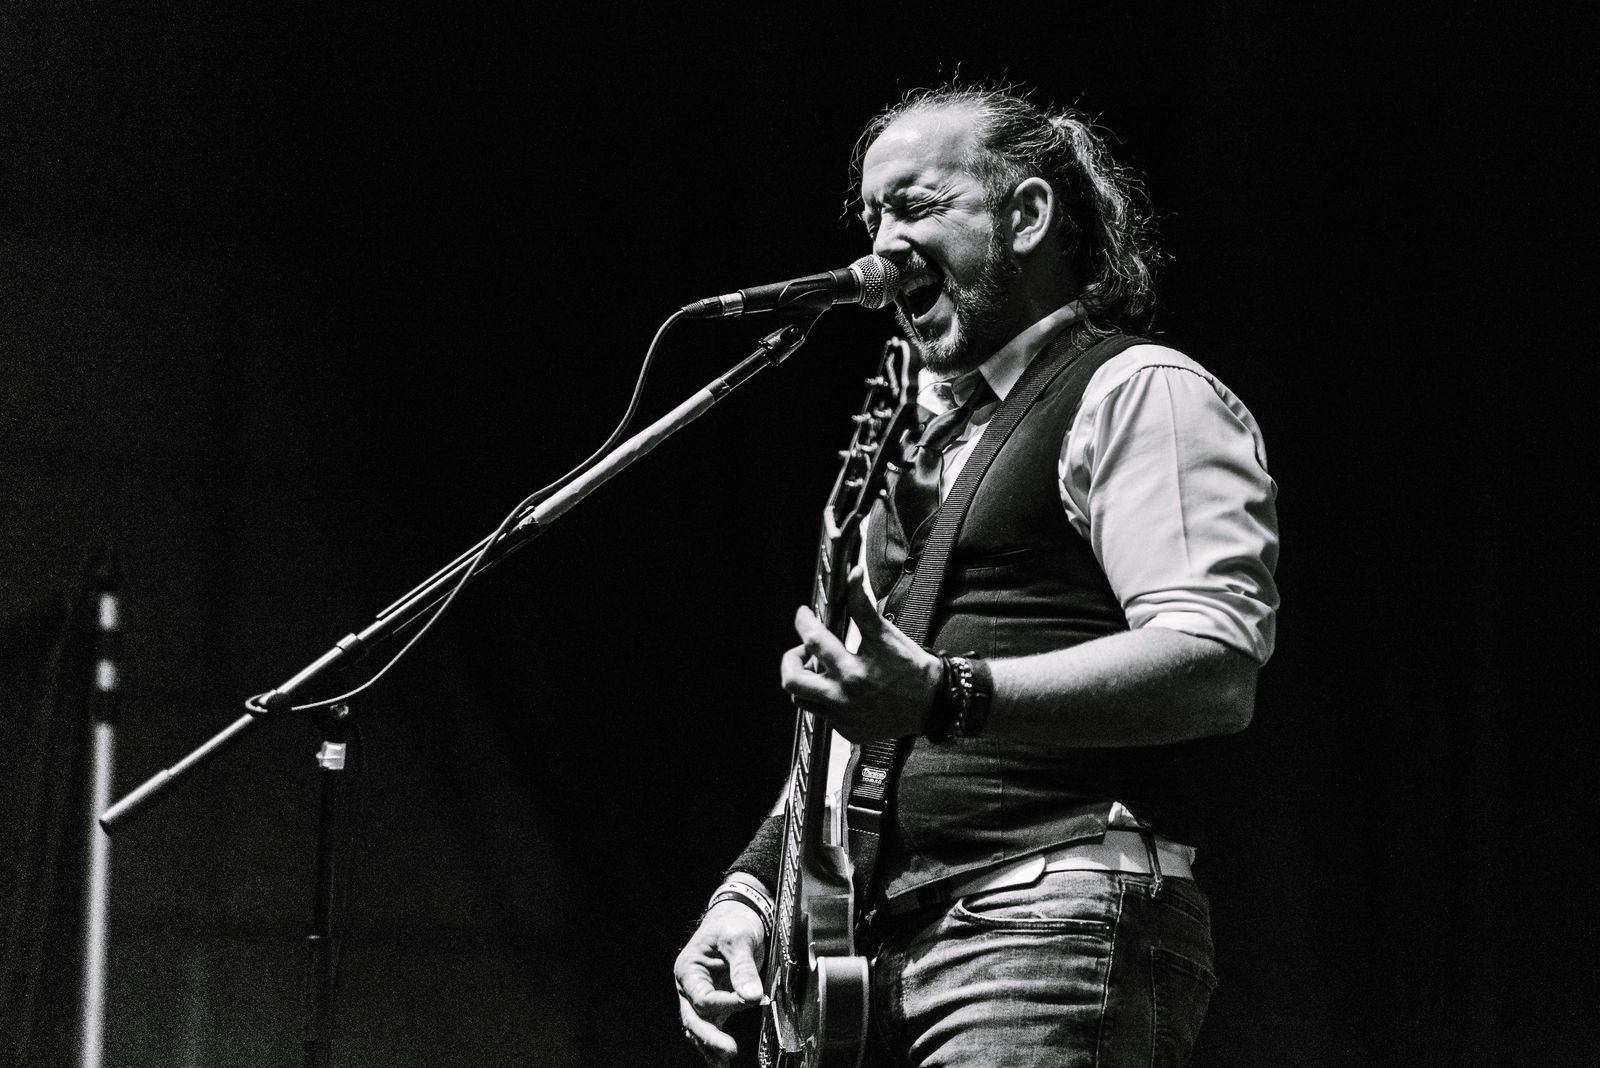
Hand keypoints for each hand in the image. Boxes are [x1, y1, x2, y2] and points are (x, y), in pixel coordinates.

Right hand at [674, 900, 766, 1065]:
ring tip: (725, 1062)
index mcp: (688, 969)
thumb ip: (743, 968)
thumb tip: (752, 996)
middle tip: (730, 1050)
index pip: (703, 997)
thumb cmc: (732, 923)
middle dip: (710, 1037)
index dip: (725, 1002)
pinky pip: (712, 1025)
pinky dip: (716, 1041)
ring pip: (700, 1026)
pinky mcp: (715, 1002)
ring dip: (711, 1045)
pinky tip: (722, 1059)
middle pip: (694, 1018)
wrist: (738, 915)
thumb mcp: (738, 939)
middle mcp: (690, 985)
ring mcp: (701, 995)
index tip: (749, 999)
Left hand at [780, 567, 942, 740]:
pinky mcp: (847, 730)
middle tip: (803, 649)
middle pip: (792, 681)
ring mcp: (843, 718)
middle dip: (791, 659)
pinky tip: (837, 686)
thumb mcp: (886, 634)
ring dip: (804, 680)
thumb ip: (862, 605)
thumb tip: (853, 575)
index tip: (804, 615)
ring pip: (801, 699)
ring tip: (820, 667)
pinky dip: (822, 697)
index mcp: (853, 672)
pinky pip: (820, 714)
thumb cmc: (912, 669)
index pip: (813, 640)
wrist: (933, 704)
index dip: (803, 622)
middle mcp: (843, 698)